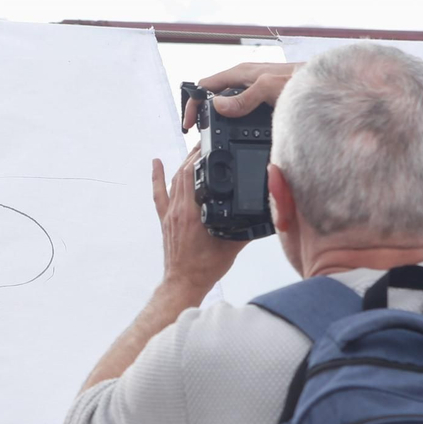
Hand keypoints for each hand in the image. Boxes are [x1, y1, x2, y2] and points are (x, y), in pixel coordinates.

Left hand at [151, 145, 246, 296]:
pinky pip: (160, 194)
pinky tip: (156, 162)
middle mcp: (178, 210)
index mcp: (192, 213)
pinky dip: (158, 177)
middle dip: (194, 154)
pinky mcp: (166, 220)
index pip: (193, 174)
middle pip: (183, 172)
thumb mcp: (232, 245)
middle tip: (206, 140)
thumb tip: (266, 215)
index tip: (211, 143)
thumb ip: (247, 228)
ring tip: (194, 148)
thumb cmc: (205, 268)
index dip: (201, 156)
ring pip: (174, 181)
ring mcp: (170, 214)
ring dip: (183, 163)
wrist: (184, 283)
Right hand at [182, 62, 299, 128]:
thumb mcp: (270, 89)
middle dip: (203, 114)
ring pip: (227, 104)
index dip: (193, 104)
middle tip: (199, 136)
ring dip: (218, 120)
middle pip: (214, 95)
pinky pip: (242, 110)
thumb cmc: (302, 81)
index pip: (205, 86)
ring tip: (213, 138)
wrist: (327, 86)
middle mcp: (246, 80)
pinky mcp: (264, 100)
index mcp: (241, 73)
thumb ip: (245, 97)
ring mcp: (255, 90)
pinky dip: (234, 123)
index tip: (189, 125)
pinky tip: (237, 135)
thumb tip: (218, 106)